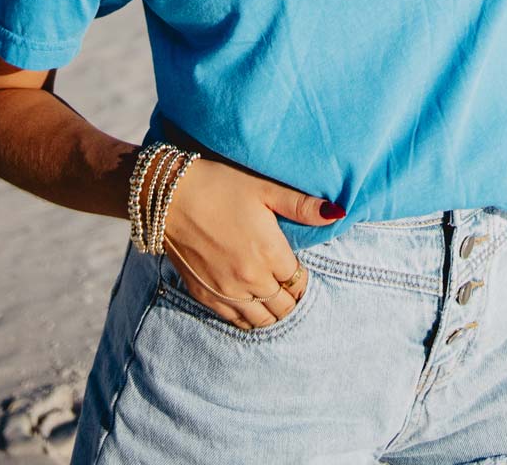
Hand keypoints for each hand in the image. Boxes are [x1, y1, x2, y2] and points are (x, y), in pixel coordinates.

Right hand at [161, 156, 344, 329]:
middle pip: (284, 307)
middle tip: (288, 283)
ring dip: (271, 311)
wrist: (169, 195)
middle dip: (291, 298)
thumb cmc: (220, 185)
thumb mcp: (264, 188)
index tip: (299, 268)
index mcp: (270, 253)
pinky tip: (249, 305)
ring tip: (273, 297)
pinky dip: (247, 318)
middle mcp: (250, 279)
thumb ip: (302, 205)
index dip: (303, 277)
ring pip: (261, 320)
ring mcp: (226, 292)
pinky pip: (234, 321)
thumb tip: (337, 212)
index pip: (299, 282)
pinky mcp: (204, 295)